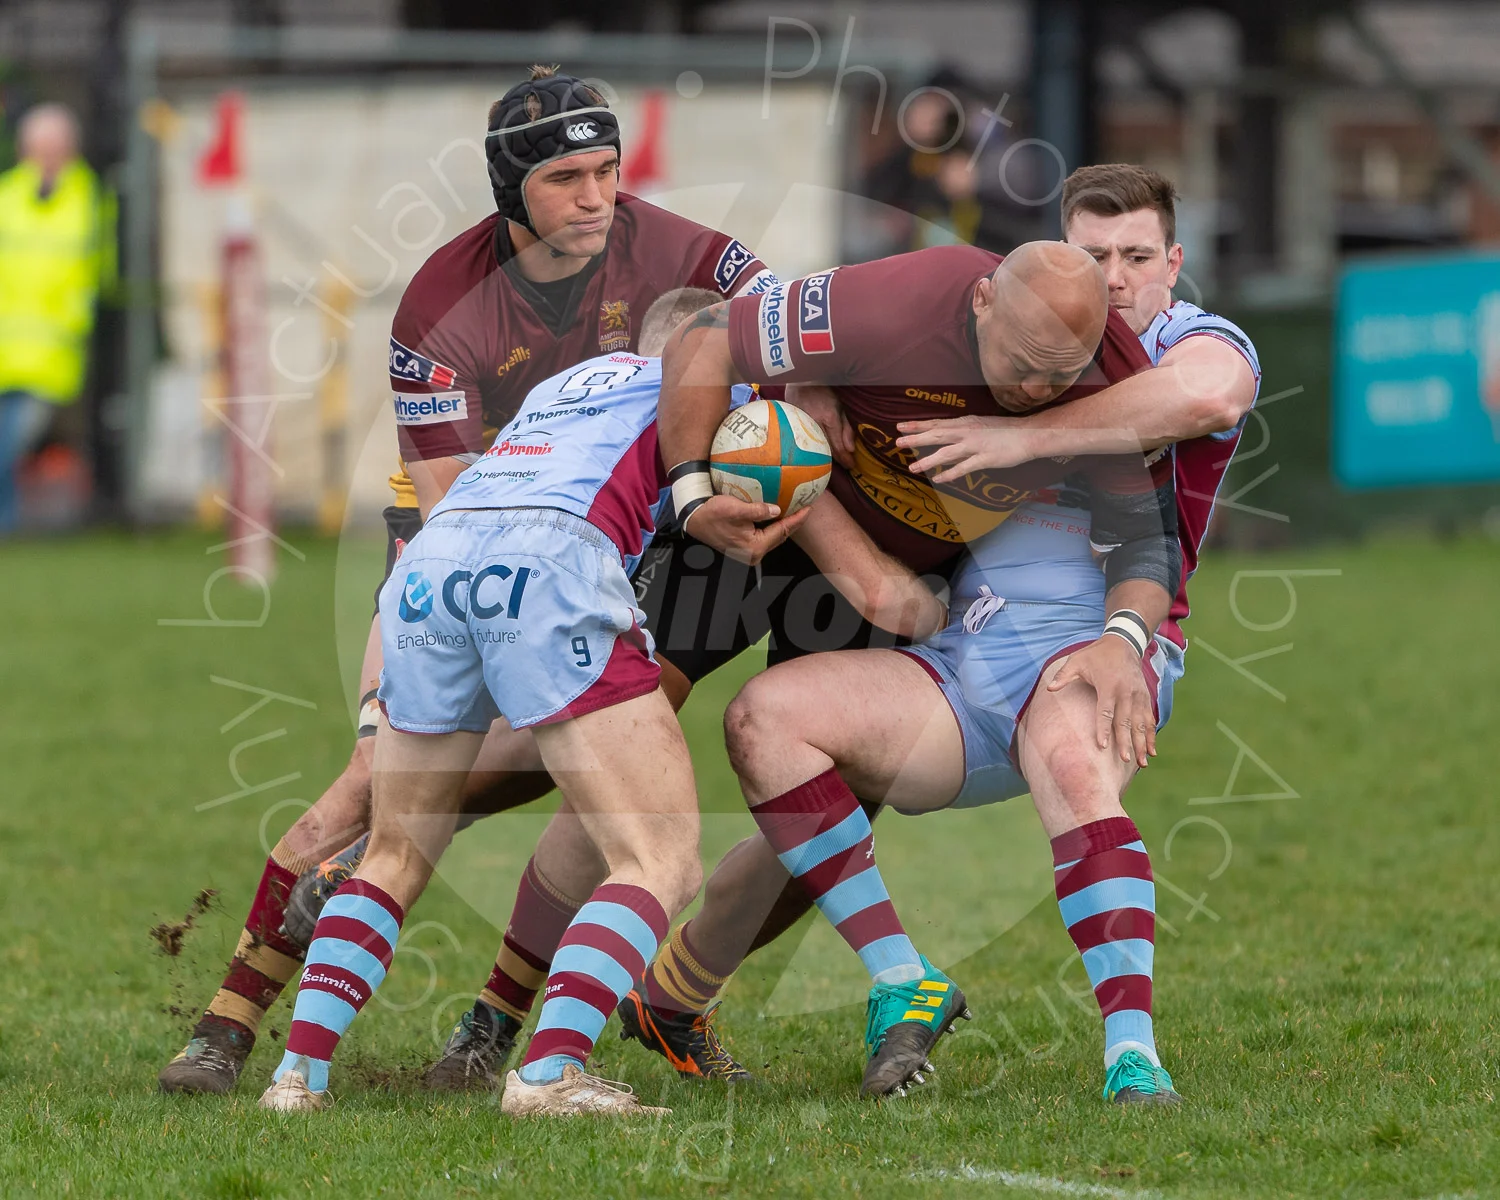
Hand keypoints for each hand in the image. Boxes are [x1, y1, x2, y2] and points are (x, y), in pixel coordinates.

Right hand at [683, 493, 810, 563]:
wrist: (694, 519)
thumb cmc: (712, 513)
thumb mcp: (736, 509)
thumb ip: (758, 510)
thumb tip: (778, 510)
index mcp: (754, 547)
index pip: (783, 531)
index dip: (797, 519)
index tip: (808, 507)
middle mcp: (753, 553)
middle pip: (781, 537)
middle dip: (794, 523)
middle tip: (806, 507)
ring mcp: (749, 552)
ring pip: (774, 537)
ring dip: (785, 525)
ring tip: (796, 510)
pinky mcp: (744, 546)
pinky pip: (765, 536)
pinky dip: (774, 526)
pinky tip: (778, 514)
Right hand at [787, 383, 854, 468]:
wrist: (801, 382)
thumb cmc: (824, 392)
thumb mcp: (840, 407)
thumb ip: (846, 428)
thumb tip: (850, 449)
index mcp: (829, 417)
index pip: (838, 445)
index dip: (845, 458)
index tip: (851, 465)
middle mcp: (814, 423)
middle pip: (826, 449)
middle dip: (837, 459)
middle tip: (845, 465)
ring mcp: (801, 425)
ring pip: (814, 448)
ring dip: (824, 456)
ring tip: (833, 462)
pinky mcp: (792, 426)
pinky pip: (804, 442)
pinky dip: (812, 449)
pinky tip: (816, 453)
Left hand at [895, 415, 1033, 479]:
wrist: (1029, 434)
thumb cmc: (1005, 430)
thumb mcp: (981, 424)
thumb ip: (964, 429)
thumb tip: (947, 433)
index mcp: (966, 422)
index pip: (937, 423)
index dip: (918, 425)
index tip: (900, 426)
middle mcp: (967, 432)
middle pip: (936, 435)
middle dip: (916, 439)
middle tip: (897, 443)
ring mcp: (975, 446)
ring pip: (946, 453)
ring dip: (928, 461)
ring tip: (912, 468)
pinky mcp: (985, 459)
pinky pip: (964, 468)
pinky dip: (950, 474)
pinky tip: (938, 480)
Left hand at [1046, 635, 1156, 767]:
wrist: (1124, 642)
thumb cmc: (1096, 654)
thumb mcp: (1077, 661)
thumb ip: (1063, 676)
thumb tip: (1049, 688)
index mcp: (1108, 686)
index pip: (1105, 712)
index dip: (1104, 729)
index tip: (1102, 746)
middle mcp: (1126, 692)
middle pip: (1126, 721)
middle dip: (1126, 742)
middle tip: (1126, 760)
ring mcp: (1138, 695)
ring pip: (1140, 723)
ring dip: (1142, 743)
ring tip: (1142, 763)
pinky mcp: (1145, 697)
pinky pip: (1149, 719)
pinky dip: (1151, 735)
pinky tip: (1151, 751)